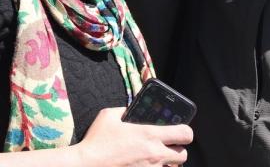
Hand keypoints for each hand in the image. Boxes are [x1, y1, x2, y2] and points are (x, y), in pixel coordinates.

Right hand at [74, 107, 191, 166]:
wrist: (85, 166)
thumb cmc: (96, 141)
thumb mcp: (109, 116)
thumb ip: (125, 110)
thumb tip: (132, 109)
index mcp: (150, 134)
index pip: (185, 133)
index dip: (185, 132)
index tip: (179, 132)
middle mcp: (155, 154)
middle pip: (183, 155)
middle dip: (177, 151)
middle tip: (166, 148)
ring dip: (167, 164)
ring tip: (155, 160)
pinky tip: (145, 166)